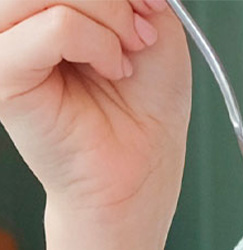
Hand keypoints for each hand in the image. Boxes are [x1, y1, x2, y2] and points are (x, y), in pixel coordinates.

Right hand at [0, 0, 191, 249]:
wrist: (144, 165)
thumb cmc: (145, 102)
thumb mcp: (152, 25)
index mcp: (43, 7)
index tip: (149, 8)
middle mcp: (14, 19)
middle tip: (142, 34)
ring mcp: (2, 44)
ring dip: (106, 15)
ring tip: (127, 54)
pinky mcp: (3, 75)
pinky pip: (50, 28)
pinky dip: (95, 42)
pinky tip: (113, 68)